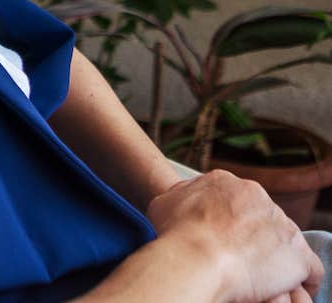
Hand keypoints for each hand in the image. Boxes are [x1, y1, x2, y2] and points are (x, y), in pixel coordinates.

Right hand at [146, 170, 322, 302]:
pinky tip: (285, 291)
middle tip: (237, 260)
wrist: (197, 256)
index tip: (221, 238)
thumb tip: (184, 199)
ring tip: (258, 280)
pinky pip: (310, 269)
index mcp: (225, 182)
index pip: (234, 200)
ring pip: (283, 241)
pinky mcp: (299, 254)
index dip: (228, 222)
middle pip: (260, 217)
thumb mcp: (164, 201)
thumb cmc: (176, 233)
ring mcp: (281, 223)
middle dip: (252, 237)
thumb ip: (181, 196)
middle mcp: (256, 195)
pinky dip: (302, 281)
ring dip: (274, 258)